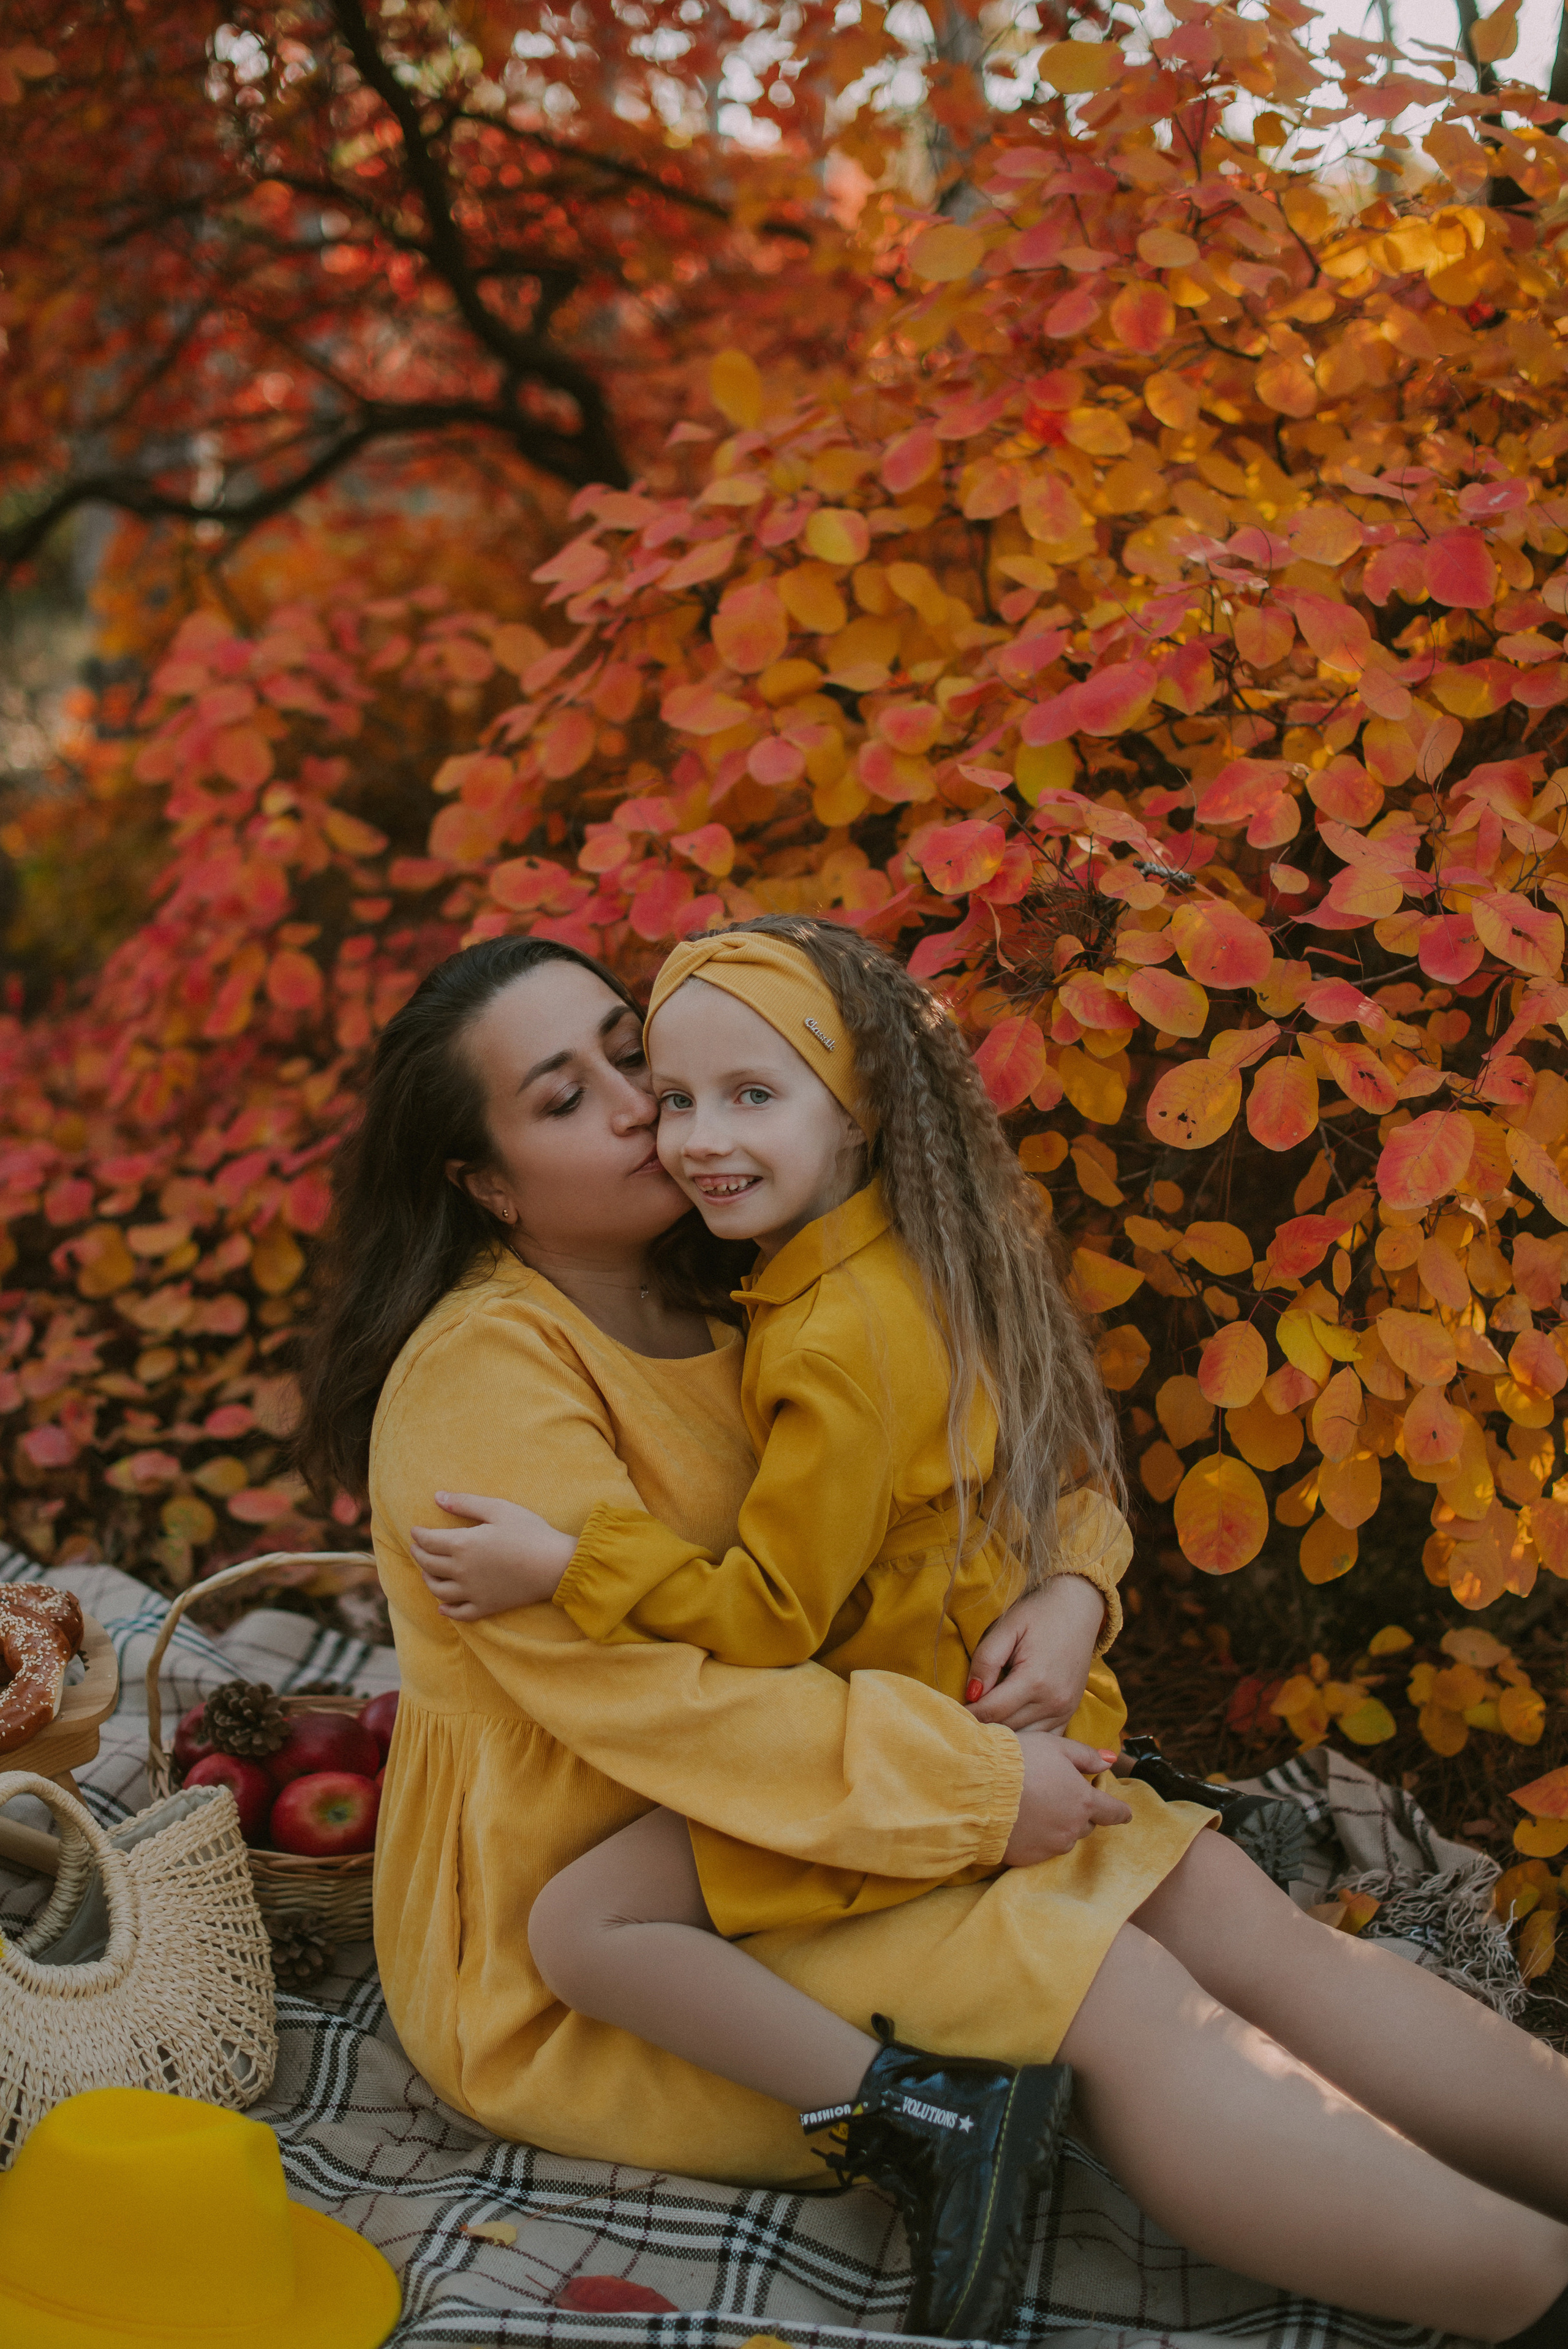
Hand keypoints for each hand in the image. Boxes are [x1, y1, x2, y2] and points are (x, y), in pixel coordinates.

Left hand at [409, 1490, 575, 1621]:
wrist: (555, 1565)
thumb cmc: (529, 1532)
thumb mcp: (498, 1509)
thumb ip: (465, 1503)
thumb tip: (437, 1497)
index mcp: (462, 1545)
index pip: (429, 1541)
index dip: (418, 1535)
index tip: (415, 1531)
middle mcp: (461, 1571)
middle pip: (429, 1565)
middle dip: (419, 1555)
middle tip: (416, 1548)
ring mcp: (472, 1592)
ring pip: (438, 1590)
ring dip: (428, 1580)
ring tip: (426, 1572)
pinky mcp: (486, 1607)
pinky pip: (459, 1613)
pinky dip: (447, 1610)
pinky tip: (442, 1607)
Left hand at [965, 1574, 1105, 1732]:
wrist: (1079, 1606)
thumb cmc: (1039, 1613)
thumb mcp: (1007, 1627)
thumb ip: (986, 1660)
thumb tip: (970, 1694)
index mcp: (1035, 1680)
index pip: (991, 1711)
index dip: (968, 1715)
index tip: (950, 1714)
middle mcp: (1052, 1701)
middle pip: (1007, 1727)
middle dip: (982, 1726)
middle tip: (961, 1721)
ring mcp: (1064, 1709)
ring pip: (1026, 1738)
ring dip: (1003, 1735)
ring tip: (983, 1725)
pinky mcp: (1069, 1712)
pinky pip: (1045, 1738)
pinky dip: (1026, 1737)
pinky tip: (1010, 1727)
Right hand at [1001, 1729, 1130, 1865]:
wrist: (978, 1788)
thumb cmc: (1018, 1760)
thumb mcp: (1056, 1746)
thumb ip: (1086, 1756)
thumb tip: (1110, 1762)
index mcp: (1084, 1801)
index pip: (1114, 1812)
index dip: (1121, 1811)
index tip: (1125, 1813)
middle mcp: (1072, 1828)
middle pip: (1086, 1825)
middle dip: (1080, 1813)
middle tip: (1060, 1795)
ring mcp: (1050, 1847)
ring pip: (1064, 1838)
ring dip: (1058, 1826)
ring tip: (1037, 1807)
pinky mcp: (1027, 1859)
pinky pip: (1041, 1849)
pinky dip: (1036, 1838)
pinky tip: (1021, 1822)